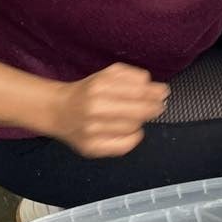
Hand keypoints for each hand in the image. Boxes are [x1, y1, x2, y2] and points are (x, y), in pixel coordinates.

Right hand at [51, 63, 167, 157]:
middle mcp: (94, 109)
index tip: (163, 92)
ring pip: (133, 128)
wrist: (58, 110)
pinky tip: (130, 130)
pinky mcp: (91, 148)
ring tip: (136, 115)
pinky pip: (124, 146)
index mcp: (99, 87)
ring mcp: (92, 131)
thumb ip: (134, 76)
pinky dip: (133, 138)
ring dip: (140, 121)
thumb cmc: (88, 91)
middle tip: (158, 106)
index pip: (139, 92)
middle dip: (154, 108)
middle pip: (139, 112)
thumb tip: (157, 89)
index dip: (156, 93)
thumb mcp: (108, 74)